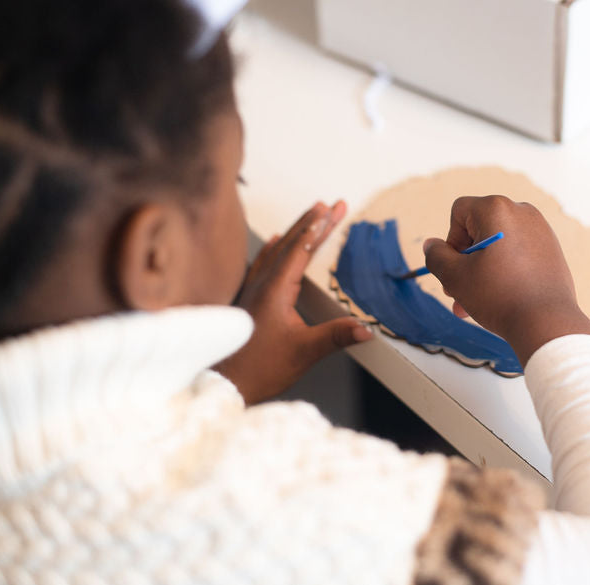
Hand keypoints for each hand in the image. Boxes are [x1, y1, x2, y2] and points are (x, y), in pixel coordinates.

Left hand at [215, 201, 371, 404]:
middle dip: (312, 222)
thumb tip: (365, 328)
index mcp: (275, 290)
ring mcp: (251, 291)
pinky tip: (273, 243)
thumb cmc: (258, 369)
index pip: (301, 249)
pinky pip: (261, 263)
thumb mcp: (304, 352)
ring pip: (275, 250)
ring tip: (309, 215)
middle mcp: (261, 285)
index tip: (334, 208)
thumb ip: (335, 336)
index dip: (320, 227)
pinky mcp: (247, 300)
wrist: (224, 385)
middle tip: (330, 204)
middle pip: (289, 243)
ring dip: (294, 231)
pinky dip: (272, 248)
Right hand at [423, 196, 589, 363]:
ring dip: (482, 270)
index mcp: (497, 209)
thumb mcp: (455, 276)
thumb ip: (436, 256)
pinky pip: (518, 253)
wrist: (547, 322)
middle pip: (479, 230)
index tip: (457, 268)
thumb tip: (432, 245)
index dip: (451, 241)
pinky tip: (501, 298)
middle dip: (465, 262)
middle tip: (459, 293)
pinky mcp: (551, 249)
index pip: (459, 213)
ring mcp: (540, 230)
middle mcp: (521, 211)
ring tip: (476, 303)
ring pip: (498, 245)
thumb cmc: (500, 296)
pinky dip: (505, 270)